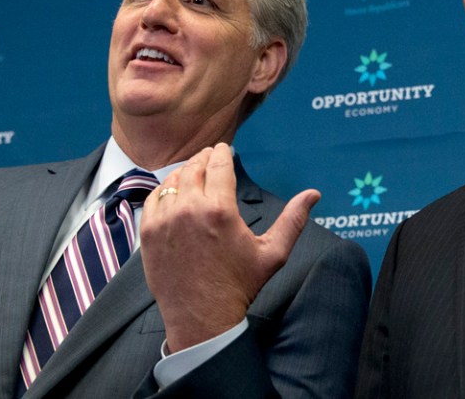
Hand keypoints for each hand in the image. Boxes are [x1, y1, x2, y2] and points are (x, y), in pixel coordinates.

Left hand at [140, 143, 320, 351]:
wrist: (202, 317)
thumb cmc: (239, 285)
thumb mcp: (273, 253)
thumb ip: (293, 220)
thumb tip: (314, 194)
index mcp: (221, 210)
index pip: (219, 164)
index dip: (222, 152)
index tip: (224, 147)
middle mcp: (190, 209)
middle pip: (194, 167)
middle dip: (204, 158)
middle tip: (209, 156)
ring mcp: (166, 220)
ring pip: (173, 181)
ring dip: (184, 172)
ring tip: (193, 172)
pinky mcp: (149, 233)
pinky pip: (154, 199)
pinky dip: (164, 191)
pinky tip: (173, 192)